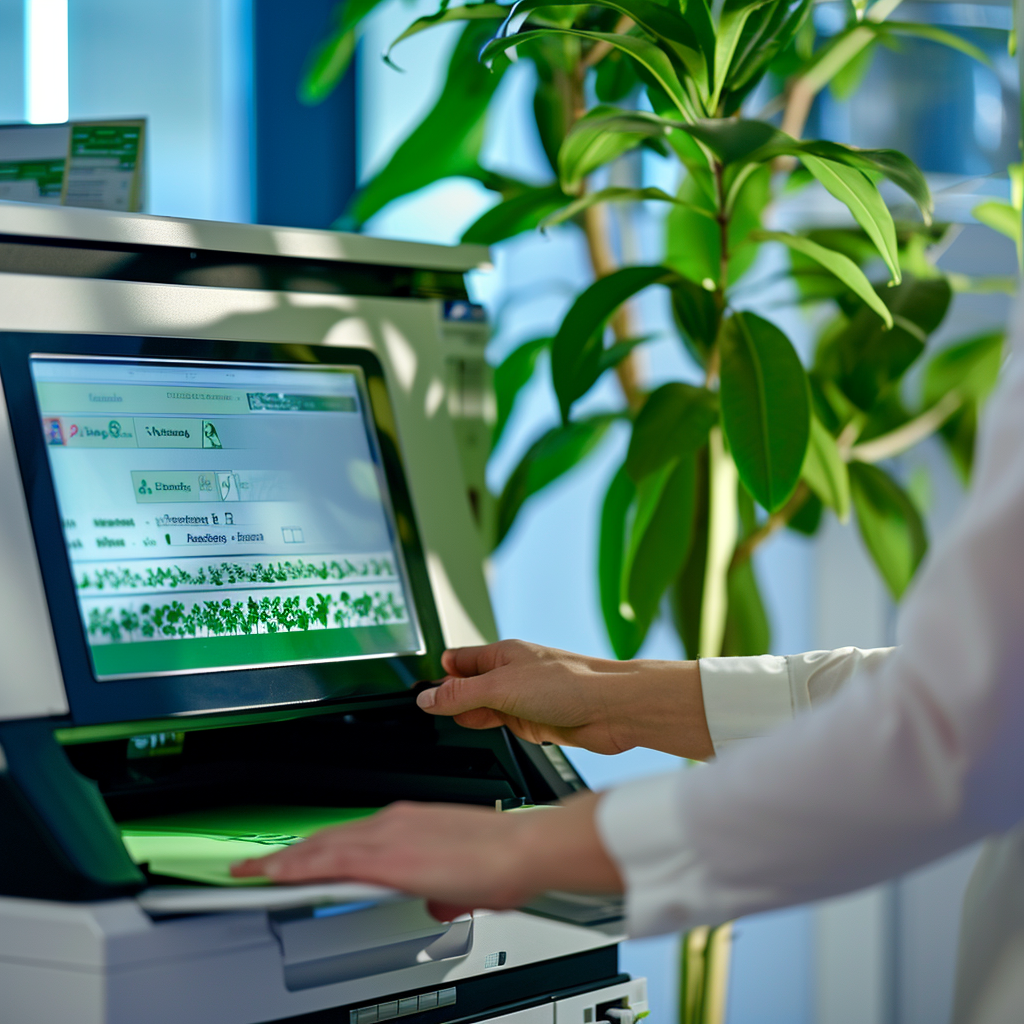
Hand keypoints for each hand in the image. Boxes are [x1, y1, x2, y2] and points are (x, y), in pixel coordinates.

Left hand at [230, 791, 621, 919]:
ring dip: (284, 861)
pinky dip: (297, 867)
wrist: (523, 849)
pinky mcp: (385, 857)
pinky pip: (328, 861)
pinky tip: (276, 876)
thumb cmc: (506, 859)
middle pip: (328, 839)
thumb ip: (443, 887)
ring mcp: (387, 835)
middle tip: (254, 867)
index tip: (293, 855)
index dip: (316, 847)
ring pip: (322, 846)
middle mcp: (393, 821)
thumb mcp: (465, 878)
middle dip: (289, 855)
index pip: (351, 835)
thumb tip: (437, 898)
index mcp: (410, 823)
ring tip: (251, 875)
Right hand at [416, 639, 713, 759]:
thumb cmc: (571, 684)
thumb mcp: (501, 688)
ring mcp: (525, 698)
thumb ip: (462, 695)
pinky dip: (491, 728)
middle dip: (450, 697)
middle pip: (470, 685)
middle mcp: (513, 674)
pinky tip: (482, 733)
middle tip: (425, 711)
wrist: (614, 709)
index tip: (416, 690)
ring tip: (448, 723)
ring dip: (470, 715)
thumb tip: (428, 697)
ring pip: (486, 706)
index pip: (459, 660)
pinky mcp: (537, 721)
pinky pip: (505, 723)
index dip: (438, 674)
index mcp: (502, 655)